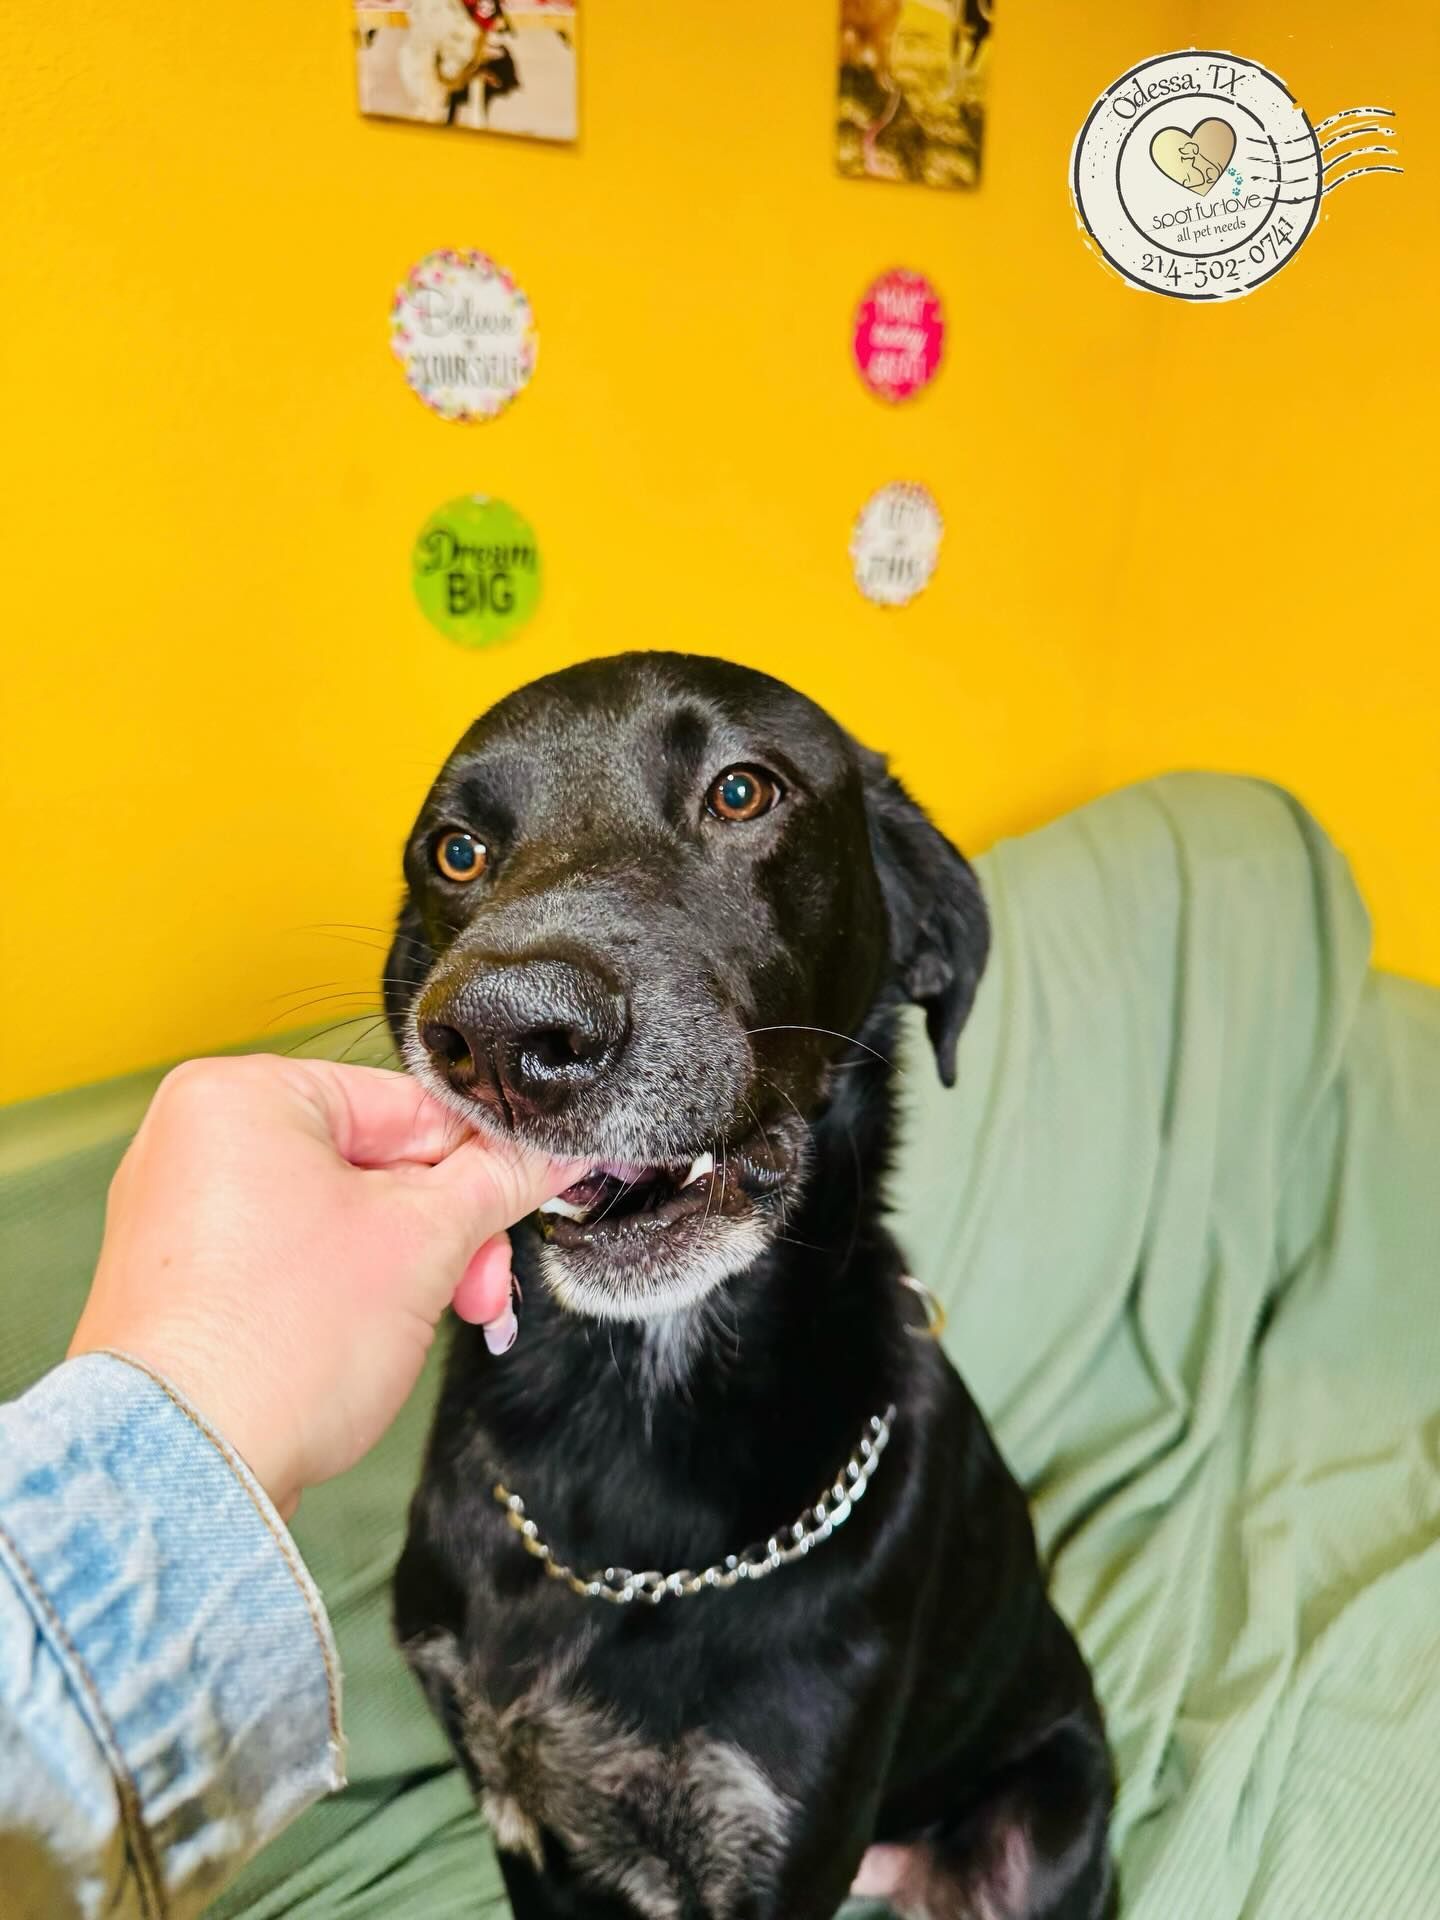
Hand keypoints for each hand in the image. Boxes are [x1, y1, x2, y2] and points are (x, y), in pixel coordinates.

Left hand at [69, 1055, 566, 1516]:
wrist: (189, 1467)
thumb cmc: (276, 1343)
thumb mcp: (427, 1241)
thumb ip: (500, 1180)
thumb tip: (549, 1150)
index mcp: (241, 1095)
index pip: (406, 1103)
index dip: (479, 1158)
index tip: (524, 1192)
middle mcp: (195, 1139)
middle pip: (375, 1163)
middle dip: (444, 1232)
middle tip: (480, 1282)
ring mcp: (180, 1213)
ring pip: (339, 1215)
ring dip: (406, 1266)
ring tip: (438, 1316)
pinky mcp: (182, 1280)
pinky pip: (291, 1258)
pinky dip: (345, 1289)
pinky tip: (378, 1331)